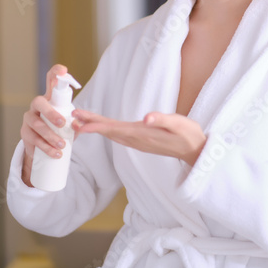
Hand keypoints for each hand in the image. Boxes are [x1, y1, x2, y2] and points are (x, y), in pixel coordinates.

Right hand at [20, 64, 69, 186]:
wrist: (42, 145)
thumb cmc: (58, 128)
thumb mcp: (68, 120)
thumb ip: (76, 118)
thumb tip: (80, 122)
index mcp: (49, 99)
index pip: (50, 81)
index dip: (55, 73)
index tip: (63, 71)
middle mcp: (36, 106)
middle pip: (39, 103)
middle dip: (51, 113)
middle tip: (62, 123)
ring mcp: (28, 119)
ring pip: (37, 125)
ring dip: (50, 136)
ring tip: (62, 146)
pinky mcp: (24, 133)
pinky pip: (33, 140)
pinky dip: (45, 148)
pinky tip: (54, 153)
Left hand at [72, 109, 206, 165]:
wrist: (195, 151)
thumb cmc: (189, 134)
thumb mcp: (179, 124)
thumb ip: (163, 120)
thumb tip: (146, 118)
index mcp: (144, 134)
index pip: (116, 129)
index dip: (98, 126)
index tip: (82, 123)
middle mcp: (138, 140)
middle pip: (110, 132)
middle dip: (91, 124)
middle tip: (73, 116)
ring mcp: (139, 142)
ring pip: (113, 134)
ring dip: (97, 127)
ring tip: (81, 120)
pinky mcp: (141, 141)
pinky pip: (119, 136)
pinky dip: (106, 130)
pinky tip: (101, 127)